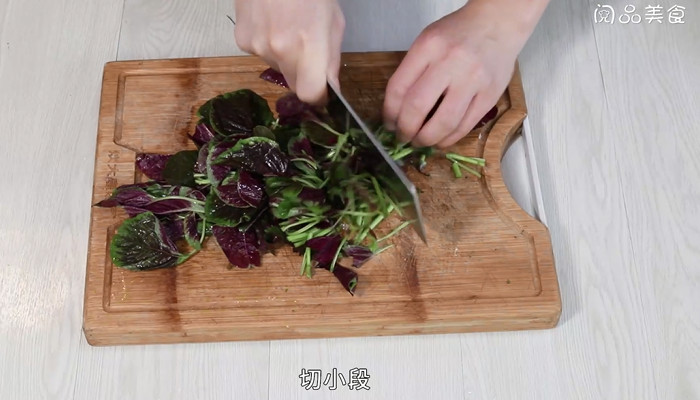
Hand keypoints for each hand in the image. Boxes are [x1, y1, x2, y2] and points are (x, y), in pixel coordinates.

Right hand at [234, 0, 344, 104]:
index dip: (317, 96)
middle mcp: (279, 50)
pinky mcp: (242, 41)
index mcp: (308, 45)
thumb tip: (330, 88)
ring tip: (288, 28)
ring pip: (276, 68)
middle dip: (303, 75)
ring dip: (284, 57)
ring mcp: (257, 46)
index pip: (309, 94)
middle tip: (307, 50)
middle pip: (293, 84)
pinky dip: (267, 45)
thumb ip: (331, 59)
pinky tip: (271, 23)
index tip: (322, 91)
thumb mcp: (333, 22)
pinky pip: (259, 55)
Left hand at [383, 0, 547, 147]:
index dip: (389, 113)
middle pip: (417, 108)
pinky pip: (465, 126)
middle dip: (405, 130)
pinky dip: (449, 139)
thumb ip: (412, 71)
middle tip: (403, 137)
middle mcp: (450, 62)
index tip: (389, 123)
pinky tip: (441, 140)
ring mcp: (473, 80)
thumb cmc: (459, 34)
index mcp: (428, 46)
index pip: (398, 88)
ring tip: (421, 141)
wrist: (498, 24)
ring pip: (444, 123)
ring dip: (427, 139)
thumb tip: (397, 111)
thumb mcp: (428, 41)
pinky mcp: (490, 95)